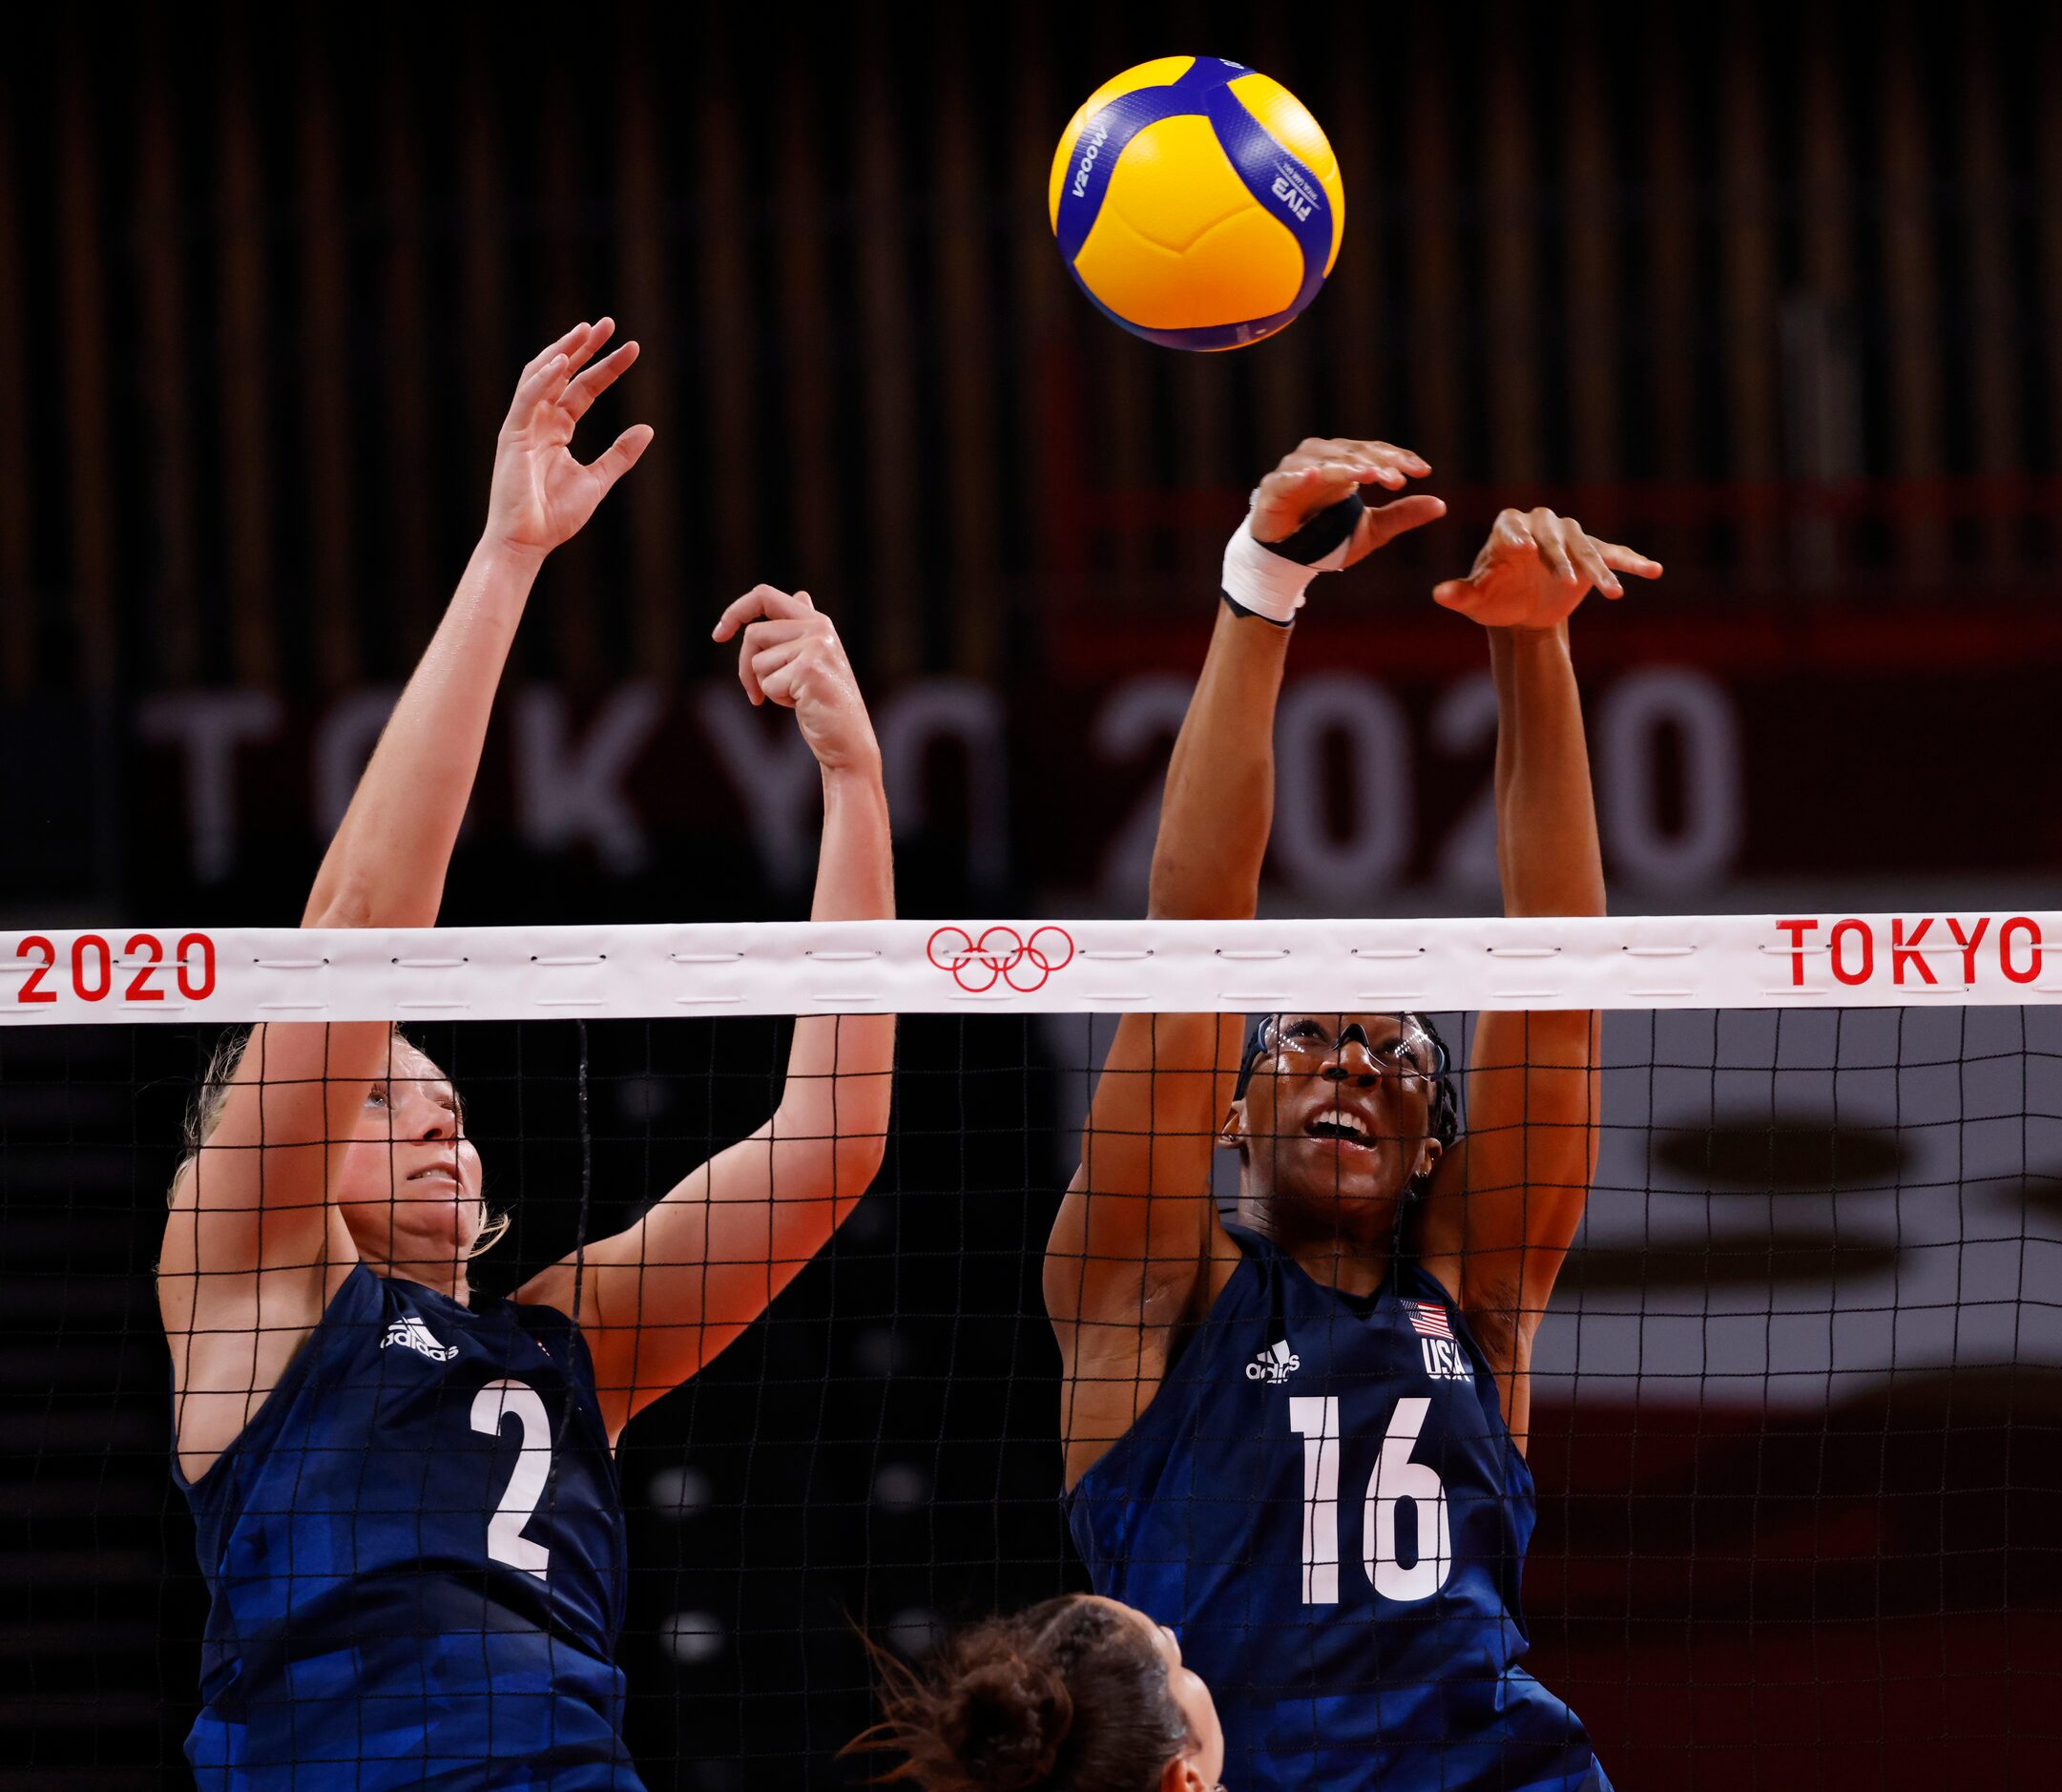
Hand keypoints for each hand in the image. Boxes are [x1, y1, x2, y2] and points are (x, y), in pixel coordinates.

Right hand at [483, 320, 652, 559]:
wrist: (528, 542)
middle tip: (608, 323)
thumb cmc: (556, 516)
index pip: (583, 389)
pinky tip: (563, 362)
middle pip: (563, 374)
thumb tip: (647, 429)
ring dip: (563, 351)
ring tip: (587, 330)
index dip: (607, 368)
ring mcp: (523, 425)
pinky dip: (542, 379)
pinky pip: (526, 399)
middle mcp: (538, 421)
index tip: (632, 348)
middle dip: (584, 347)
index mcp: (556, 430)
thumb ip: (620, 455)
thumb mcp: (598, 480)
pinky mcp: (512, 435)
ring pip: (540, 376)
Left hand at [712, 586, 879, 774]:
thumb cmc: (827, 702)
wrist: (849, 740)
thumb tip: (800, 595)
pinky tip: (801, 704)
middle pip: (754, 634)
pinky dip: (777, 699)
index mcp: (818, 621)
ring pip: (758, 661)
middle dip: (745, 666)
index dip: (735, 611)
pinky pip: (767, 683)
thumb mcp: (814, 659)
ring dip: (766, 685)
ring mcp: (816, 647)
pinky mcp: (808, 670)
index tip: (718, 635)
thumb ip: (802, 629)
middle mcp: (819, 628)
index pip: (764, 596)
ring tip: (795, 696)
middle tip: (754, 693)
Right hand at [1248, 437, 1444, 562]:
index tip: (1423, 471)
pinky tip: (1313, 475)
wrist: (1285, 560)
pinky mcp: (1274, 487)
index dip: (1398, 459)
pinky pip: (1288, 478)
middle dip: (1378, 464)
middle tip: (1398, 480)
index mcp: (1346, 463)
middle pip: (1354, 453)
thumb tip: (1442, 505)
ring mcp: (1296, 470)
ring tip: (1369, 475)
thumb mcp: (1371, 530)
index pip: (1376, 452)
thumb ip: (1401, 515)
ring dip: (1348, 468)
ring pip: (1326, 462)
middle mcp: (1322, 458)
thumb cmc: (1325, 538)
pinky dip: (1300, 475)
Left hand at [1432, 508, 1661, 629]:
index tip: (1524, 548)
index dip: (1517, 535)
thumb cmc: (1492, 600)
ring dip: (1598, 568)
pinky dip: (1632, 562)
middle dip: (1561, 556)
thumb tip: (1439, 595)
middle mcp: (1540, 528)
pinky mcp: (1591, 554)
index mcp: (1507, 531)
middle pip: (1553, 535)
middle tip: (1566, 579)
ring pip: (1586, 547)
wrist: (1521, 612)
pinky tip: (1653, 571)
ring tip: (1611, 593)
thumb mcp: (1475, 601)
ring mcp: (1569, 540)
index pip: (1511, 525)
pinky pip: (1613, 554)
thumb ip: (1459, 595)